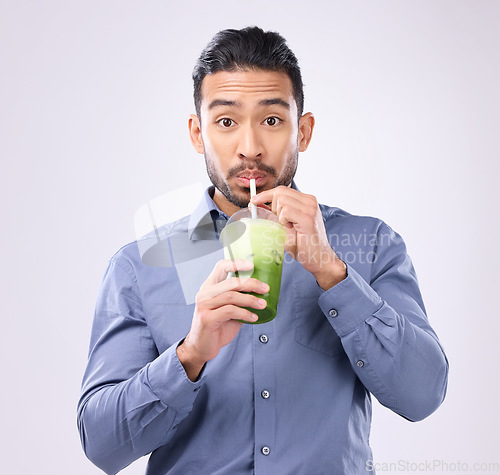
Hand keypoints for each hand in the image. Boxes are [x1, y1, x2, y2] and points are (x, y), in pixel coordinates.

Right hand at [177, 259, 268, 380]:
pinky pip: (230, 311)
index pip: (221, 267)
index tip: (252, 265)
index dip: (237, 263)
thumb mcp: (228, 308)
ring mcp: (204, 306)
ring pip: (232, 296)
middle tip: (265, 288)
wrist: (201, 347)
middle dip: (251, 283)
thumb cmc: (217, 326)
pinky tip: (253, 317)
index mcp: (209, 287)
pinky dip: (245, 313)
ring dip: (251, 299)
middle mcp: (205, 293)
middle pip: (231, 282)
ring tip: (262, 304)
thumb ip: (238, 298)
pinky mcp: (207, 318)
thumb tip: (260, 291)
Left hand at [251, 186, 346, 289]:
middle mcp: (310, 201)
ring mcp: (310, 208)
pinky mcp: (308, 218)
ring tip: (288, 227)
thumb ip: (273, 214)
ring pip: (281, 200)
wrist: (318, 258)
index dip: (266, 194)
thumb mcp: (284, 226)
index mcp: (306, 200)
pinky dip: (283, 221)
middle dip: (272, 206)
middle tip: (279, 222)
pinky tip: (291, 229)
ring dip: (279, 215)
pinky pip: (286, 211)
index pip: (282, 189)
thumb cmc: (302, 245)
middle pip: (280, 192)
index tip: (254, 200)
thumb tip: (254, 203)